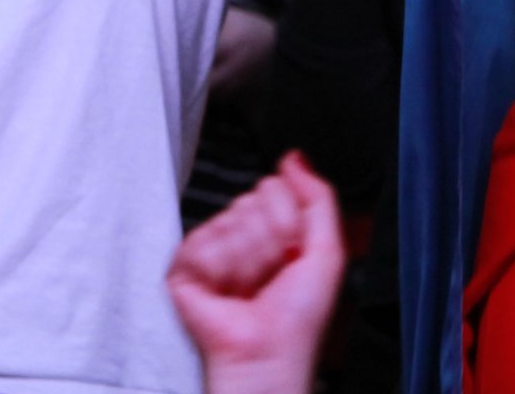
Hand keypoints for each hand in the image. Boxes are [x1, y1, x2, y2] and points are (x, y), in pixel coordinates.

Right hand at [166, 154, 346, 393]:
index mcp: (275, 228)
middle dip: (268, 240)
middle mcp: (243, 235)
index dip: (288, 221)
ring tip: (249, 288)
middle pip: (251, 200)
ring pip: (228, 220)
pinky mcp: (185, 267)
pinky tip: (226, 291)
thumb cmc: (298, 318)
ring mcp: (213, 250)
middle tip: (271, 274)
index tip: (292, 254)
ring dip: (247, 260)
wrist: (268, 356)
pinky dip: (219, 269)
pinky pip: (201, 243)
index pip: (274, 187)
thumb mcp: (328, 251)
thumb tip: (294, 158)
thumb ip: (318, 197)